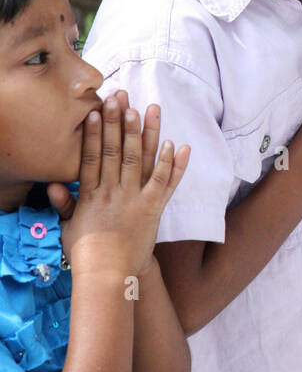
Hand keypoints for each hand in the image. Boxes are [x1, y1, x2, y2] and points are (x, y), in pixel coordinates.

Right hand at [48, 93, 188, 280]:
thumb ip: (65, 203)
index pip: (92, 156)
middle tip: (121, 97)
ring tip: (149, 108)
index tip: (96, 110)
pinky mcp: (152, 210)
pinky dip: (171, 164)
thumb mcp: (69, 226)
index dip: (94, 132)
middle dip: (119, 122)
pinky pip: (164, 182)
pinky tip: (176, 144)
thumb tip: (54, 184)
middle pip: (116, 150)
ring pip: (140, 159)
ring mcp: (134, 199)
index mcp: (91, 194)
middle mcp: (112, 192)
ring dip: (146, 133)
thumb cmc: (87, 253)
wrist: (107, 275)